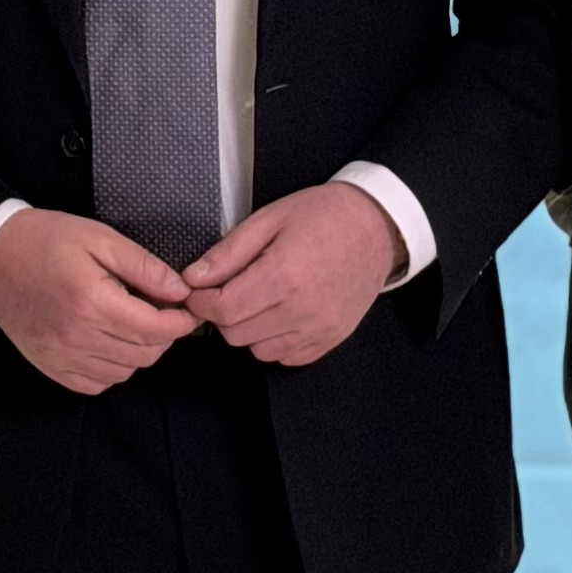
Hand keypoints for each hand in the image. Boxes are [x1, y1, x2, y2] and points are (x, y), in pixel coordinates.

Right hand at [0, 208, 195, 393]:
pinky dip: (112, 369)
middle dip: (164, 336)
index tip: (189, 310)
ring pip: (123, 372)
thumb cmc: (45, 241)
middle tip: (164, 313)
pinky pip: (96, 384)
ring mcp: (61, 356)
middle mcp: (77, 336)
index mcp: (92, 301)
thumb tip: (179, 290)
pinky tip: (110, 343)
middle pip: (144, 354)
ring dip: (139, 353)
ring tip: (135, 325)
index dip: (181, 322)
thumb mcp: (100, 238)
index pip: (155, 328)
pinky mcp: (50, 366)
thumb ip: (143, 266)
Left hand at [182, 184, 400, 366]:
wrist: (377, 226)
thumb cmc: (325, 216)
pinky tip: (279, 312)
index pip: (223, 310)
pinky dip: (274, 340)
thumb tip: (194, 277)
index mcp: (284, 275)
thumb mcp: (269, 219)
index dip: (201, 302)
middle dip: (222, 314)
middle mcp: (303, 309)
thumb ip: (228, 252)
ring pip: (258, 350)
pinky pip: (285, 356)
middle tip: (227, 290)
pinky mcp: (330, 339)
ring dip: (248, 329)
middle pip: (235, 334)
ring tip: (258, 298)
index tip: (198, 290)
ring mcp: (319, 328)